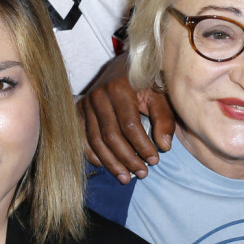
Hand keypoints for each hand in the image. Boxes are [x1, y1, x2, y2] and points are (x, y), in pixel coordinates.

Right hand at [77, 53, 175, 181]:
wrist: (124, 65)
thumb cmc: (147, 81)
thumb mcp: (160, 95)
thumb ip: (164, 119)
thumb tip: (164, 146)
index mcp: (119, 88)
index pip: (129, 125)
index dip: (142, 146)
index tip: (154, 160)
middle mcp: (98, 95)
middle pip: (111, 136)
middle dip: (127, 158)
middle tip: (142, 173)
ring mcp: (86, 103)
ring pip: (96, 140)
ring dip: (111, 162)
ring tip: (126, 178)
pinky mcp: (79, 111)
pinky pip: (83, 138)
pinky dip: (93, 154)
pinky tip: (106, 166)